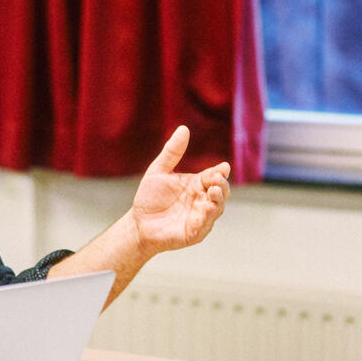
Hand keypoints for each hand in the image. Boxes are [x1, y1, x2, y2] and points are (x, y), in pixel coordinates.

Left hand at [129, 126, 230, 255]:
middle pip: (222, 191)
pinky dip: (209, 216)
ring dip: (219, 200)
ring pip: (218, 208)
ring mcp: (201, 216)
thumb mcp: (159, 171)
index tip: (223, 167)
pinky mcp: (196, 232)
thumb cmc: (149, 198)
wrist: (138, 223)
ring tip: (214, 191)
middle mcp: (203, 199)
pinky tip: (208, 208)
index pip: (214, 175)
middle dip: (222, 185)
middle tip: (217, 179)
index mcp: (197, 184)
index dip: (220, 172)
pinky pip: (206, 224)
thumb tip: (184, 128)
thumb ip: (172, 152)